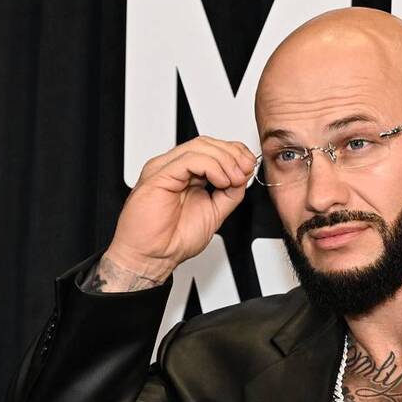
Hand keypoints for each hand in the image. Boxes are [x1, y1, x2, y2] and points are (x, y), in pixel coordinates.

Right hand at [104, 136, 256, 281]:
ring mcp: (164, 170)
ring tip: (234, 179)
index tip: (249, 165)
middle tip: (246, 169)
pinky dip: (211, 167)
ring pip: (199, 147)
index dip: (234, 152)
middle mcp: (173, 168)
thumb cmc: (173, 241)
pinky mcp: (158, 176)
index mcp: (184, 175)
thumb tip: (243, 176)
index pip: (211, 148)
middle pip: (206, 143)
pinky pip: (188, 160)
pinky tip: (220, 181)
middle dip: (232, 153)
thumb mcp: (215, 213)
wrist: (152, 257)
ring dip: (225, 160)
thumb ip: (229, 194)